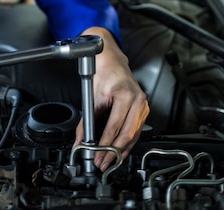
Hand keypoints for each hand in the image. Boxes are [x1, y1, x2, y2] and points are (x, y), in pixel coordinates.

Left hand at [74, 26, 149, 170]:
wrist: (112, 61)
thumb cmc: (104, 74)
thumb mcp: (92, 97)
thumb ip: (85, 122)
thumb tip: (80, 141)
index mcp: (125, 95)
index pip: (114, 127)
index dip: (105, 145)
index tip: (96, 155)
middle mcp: (137, 100)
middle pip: (128, 135)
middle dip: (114, 152)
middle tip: (103, 162)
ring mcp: (143, 104)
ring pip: (134, 135)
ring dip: (122, 151)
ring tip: (110, 161)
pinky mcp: (144, 108)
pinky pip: (137, 130)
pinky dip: (128, 142)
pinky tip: (120, 151)